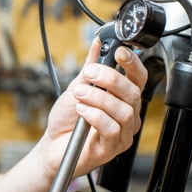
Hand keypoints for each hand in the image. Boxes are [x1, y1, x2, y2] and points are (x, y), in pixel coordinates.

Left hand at [42, 38, 146, 178]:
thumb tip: (98, 43)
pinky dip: (95, 116)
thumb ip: (90, 66)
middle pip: (133, 93)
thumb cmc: (67, 120)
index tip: (119, 51)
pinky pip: (112, 129)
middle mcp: (128, 115)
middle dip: (110, 79)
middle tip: (88, 74)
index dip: (133, 63)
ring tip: (79, 95)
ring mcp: (123, 134)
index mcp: (123, 99)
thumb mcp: (77, 86)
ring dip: (99, 98)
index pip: (139, 78)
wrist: (52, 146)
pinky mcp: (112, 149)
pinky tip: (81, 111)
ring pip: (123, 111)